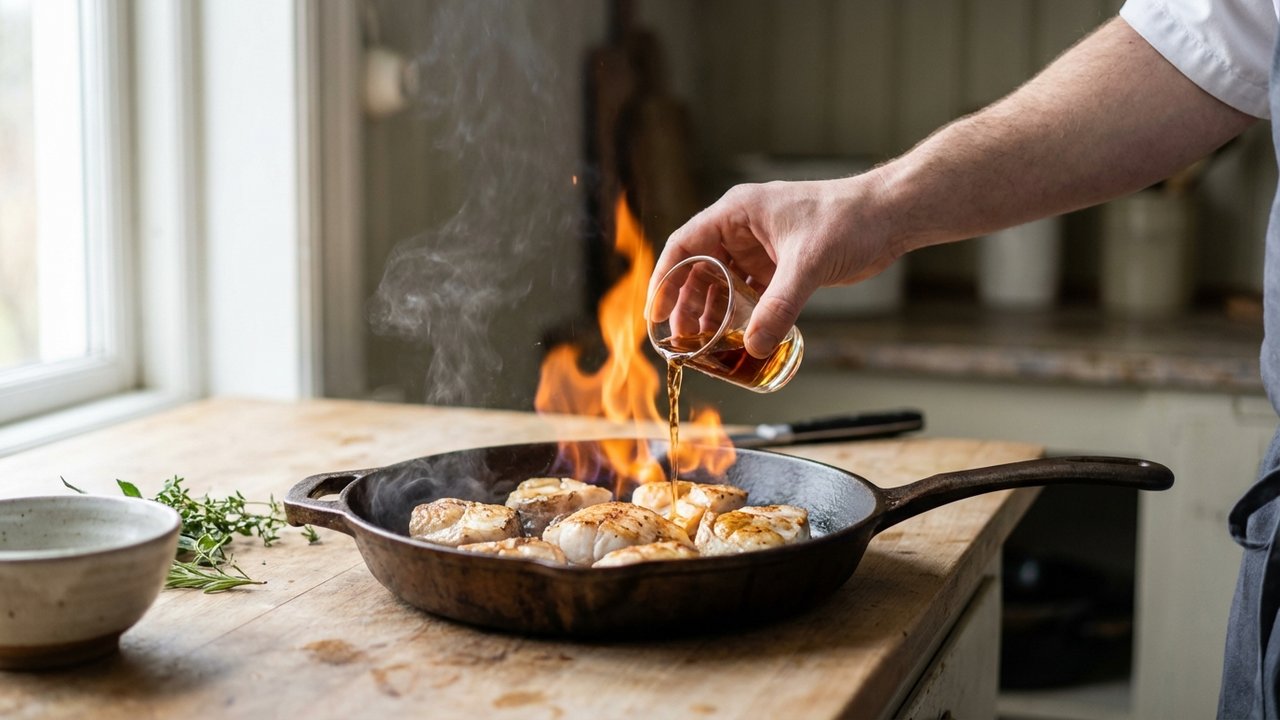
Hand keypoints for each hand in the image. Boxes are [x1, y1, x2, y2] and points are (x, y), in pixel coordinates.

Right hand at [648, 175, 897, 357]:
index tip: (654, 313)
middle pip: (699, 268)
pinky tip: (737, 336)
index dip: (665, 279)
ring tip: (703, 344)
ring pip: (723, 282)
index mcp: (736, 212)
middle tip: (680, 339)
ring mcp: (761, 247)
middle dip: (687, 304)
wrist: (890, 215)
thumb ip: (780, 306)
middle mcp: (742, 228)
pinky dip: (740, 313)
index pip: (684, 245)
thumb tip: (754, 346)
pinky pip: (749, 291)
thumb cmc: (849, 220)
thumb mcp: (808, 263)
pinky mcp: (780, 264)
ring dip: (712, 312)